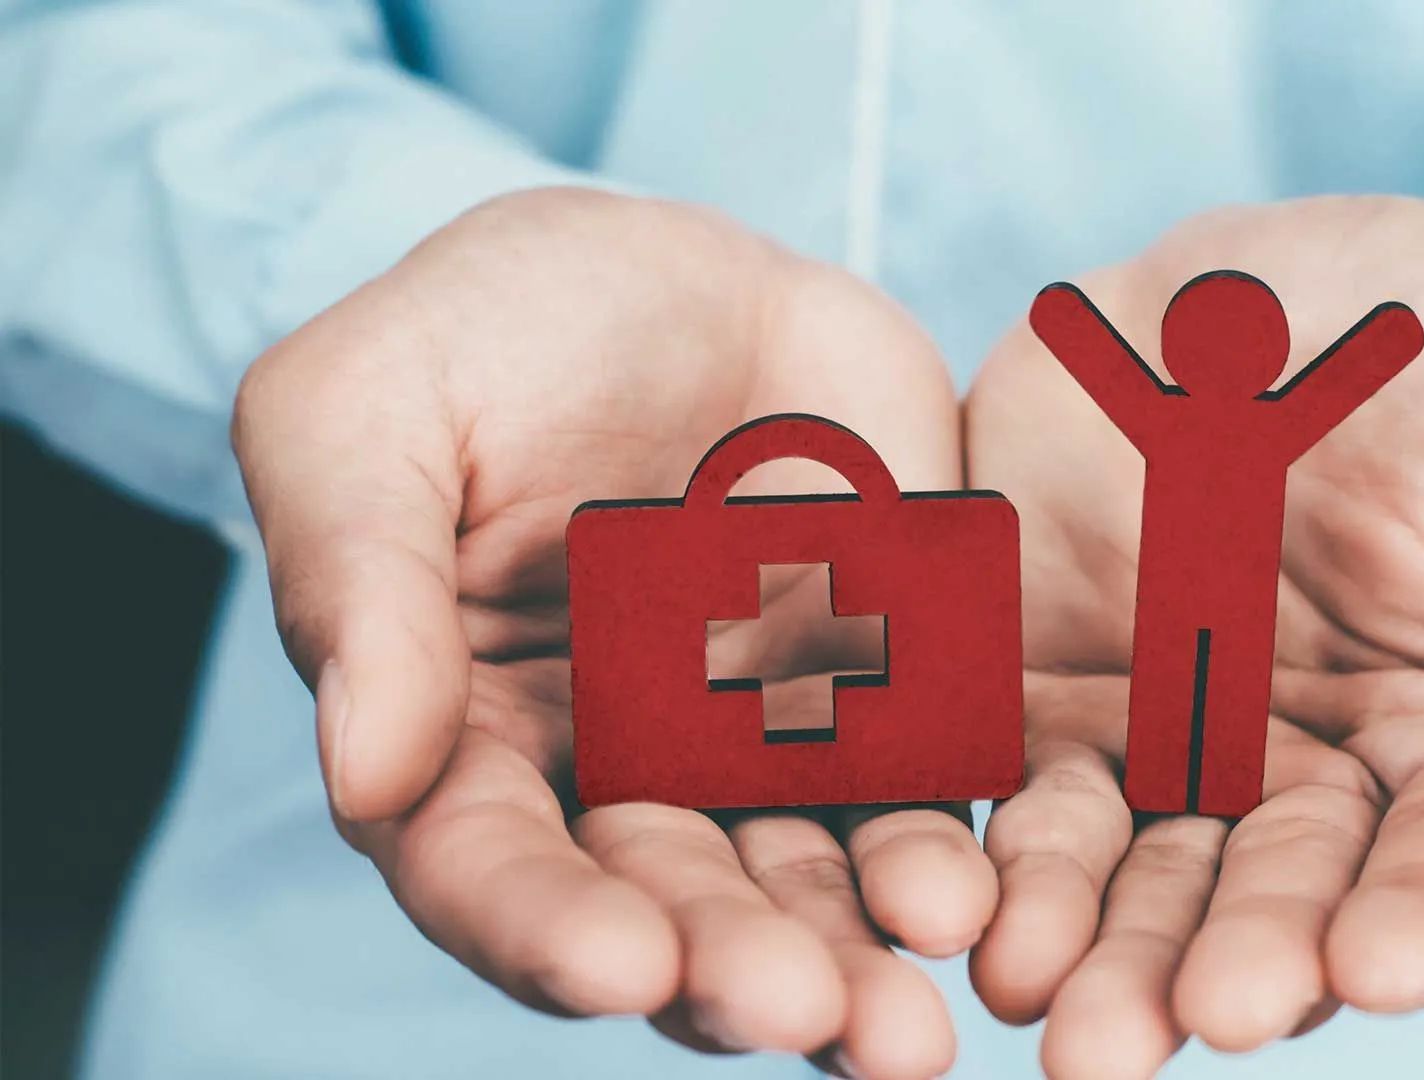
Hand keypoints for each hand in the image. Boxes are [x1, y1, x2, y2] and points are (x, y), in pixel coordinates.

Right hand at [233, 188, 986, 1078]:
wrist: (667, 260)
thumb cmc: (481, 330)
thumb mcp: (363, 412)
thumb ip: (356, 585)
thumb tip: (364, 780)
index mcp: (466, 733)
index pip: (487, 866)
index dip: (547, 927)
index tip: (621, 963)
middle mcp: (614, 770)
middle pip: (668, 905)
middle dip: (731, 968)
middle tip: (806, 1014)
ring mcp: (755, 740)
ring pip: (805, 882)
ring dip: (854, 960)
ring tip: (909, 1025)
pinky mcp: (877, 691)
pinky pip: (917, 788)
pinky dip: (944, 852)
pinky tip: (976, 896)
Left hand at [962, 197, 1423, 1076]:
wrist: (1245, 274)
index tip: (1386, 965)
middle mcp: (1316, 770)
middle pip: (1285, 895)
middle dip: (1249, 963)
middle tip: (1210, 1016)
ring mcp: (1171, 744)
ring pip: (1140, 875)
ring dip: (1106, 956)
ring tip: (1066, 1020)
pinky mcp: (1047, 702)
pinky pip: (1014, 795)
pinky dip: (992, 862)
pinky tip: (969, 916)